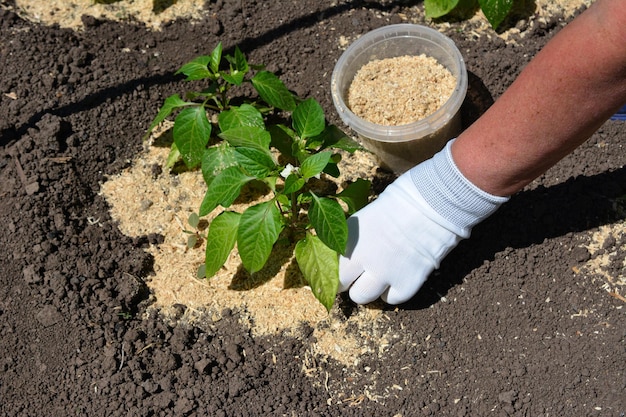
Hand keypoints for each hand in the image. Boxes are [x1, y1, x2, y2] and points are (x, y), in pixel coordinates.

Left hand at [339, 140, 508, 304]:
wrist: (434, 202)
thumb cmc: (402, 200)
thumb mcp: (367, 215)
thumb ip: (354, 237)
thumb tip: (345, 252)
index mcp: (348, 237)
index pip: (328, 264)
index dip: (333, 267)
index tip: (341, 267)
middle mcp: (361, 258)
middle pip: (340, 286)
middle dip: (346, 281)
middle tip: (357, 275)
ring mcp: (383, 274)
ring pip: (361, 297)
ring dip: (368, 288)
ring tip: (379, 275)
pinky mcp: (406, 284)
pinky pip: (391, 300)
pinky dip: (393, 292)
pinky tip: (399, 277)